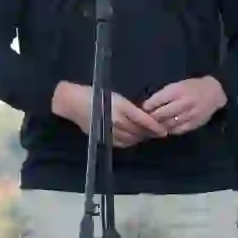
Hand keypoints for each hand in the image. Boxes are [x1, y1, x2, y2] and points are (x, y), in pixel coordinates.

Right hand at [52, 81, 167, 147]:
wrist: (73, 103)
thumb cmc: (94, 94)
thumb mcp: (115, 96)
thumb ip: (129, 108)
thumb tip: (143, 116)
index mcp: (121, 107)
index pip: (143, 120)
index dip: (155, 127)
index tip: (164, 131)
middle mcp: (117, 121)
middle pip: (139, 131)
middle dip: (149, 133)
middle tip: (158, 132)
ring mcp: (110, 131)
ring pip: (131, 138)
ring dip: (141, 138)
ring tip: (147, 136)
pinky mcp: (104, 137)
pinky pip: (121, 143)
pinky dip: (130, 142)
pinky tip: (133, 139)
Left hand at [143, 76, 226, 135]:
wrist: (214, 93)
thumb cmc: (193, 87)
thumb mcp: (178, 85)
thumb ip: (165, 94)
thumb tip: (149, 105)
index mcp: (178, 91)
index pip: (158, 100)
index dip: (148, 106)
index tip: (144, 108)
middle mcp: (183, 103)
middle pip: (161, 114)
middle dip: (152, 117)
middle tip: (146, 119)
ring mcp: (189, 115)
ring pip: (168, 123)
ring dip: (159, 125)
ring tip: (154, 125)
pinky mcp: (194, 124)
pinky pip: (177, 130)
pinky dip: (169, 130)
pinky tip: (165, 128)